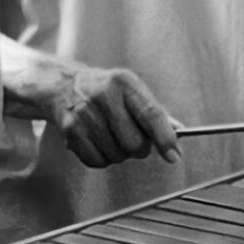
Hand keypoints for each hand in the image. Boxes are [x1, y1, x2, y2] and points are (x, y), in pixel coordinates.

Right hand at [39, 64, 180, 168]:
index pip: (151, 114)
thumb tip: (179, 133)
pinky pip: (97, 161)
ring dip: (119, 154)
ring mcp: (84, 112)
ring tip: (110, 136)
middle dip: (139, 149)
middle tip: (133, 140)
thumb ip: (154, 112)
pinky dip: (102, 159)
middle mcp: (104, 95)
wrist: (63, 86)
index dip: (165, 138)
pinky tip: (97, 142)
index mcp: (124, 82)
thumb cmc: (106, 92)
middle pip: (134, 143)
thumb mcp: (130, 91)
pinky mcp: (70, 129)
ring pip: (116, 155)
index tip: (174, 156)